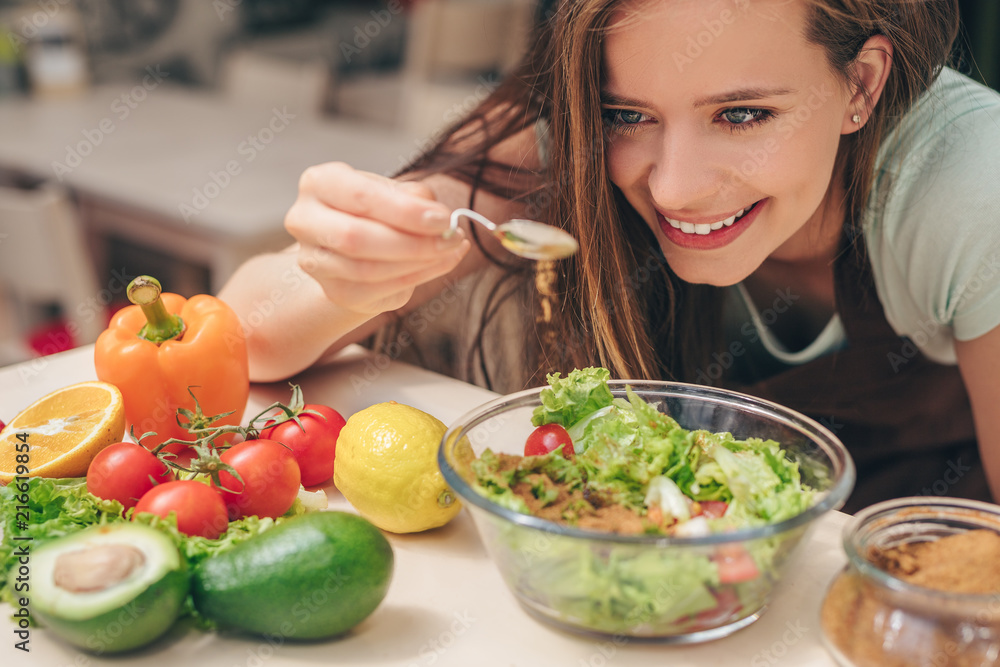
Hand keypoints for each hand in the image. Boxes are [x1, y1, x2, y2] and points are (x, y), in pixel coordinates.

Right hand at [285, 162, 469, 315]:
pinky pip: (377, 290)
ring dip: (419, 262)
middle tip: (452, 238)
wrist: (355, 246)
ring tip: (451, 250)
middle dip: (413, 241)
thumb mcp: (394, 192)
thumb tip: (441, 219)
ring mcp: (313, 260)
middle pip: (357, 238)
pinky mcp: (333, 291)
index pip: (361, 197)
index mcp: (319, 183)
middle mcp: (305, 220)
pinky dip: (416, 278)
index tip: (444, 218)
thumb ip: (414, 198)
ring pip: (368, 269)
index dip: (405, 211)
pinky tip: (440, 265)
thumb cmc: (376, 211)